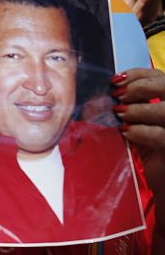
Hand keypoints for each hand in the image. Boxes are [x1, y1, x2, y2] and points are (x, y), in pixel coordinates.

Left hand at [112, 68, 164, 223]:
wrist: (159, 180)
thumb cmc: (146, 150)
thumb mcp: (134, 124)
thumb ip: (124, 108)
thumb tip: (96, 97)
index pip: (159, 76)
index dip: (138, 74)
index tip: (115, 81)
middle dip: (139, 87)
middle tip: (118, 97)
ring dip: (139, 109)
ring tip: (121, 115)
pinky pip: (162, 135)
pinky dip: (141, 131)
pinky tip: (126, 132)